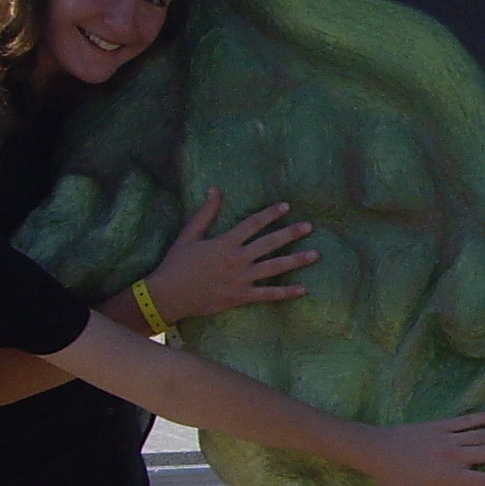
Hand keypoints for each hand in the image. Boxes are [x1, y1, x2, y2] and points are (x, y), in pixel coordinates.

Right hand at [145, 191, 315, 325]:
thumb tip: (214, 188)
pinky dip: (285, 292)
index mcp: (225, 242)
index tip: (286, 206)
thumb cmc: (177, 263)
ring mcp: (240, 279)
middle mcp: (237, 259)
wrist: (168, 294)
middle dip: (291, 233)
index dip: (270, 214)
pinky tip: (303, 289)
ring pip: (274, 267)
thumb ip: (205, 212)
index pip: (253, 223)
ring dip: (296, 261)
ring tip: (315, 255)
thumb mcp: (189, 234)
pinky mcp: (240, 297)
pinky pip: (267, 294)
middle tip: (309, 226)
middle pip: (269, 243)